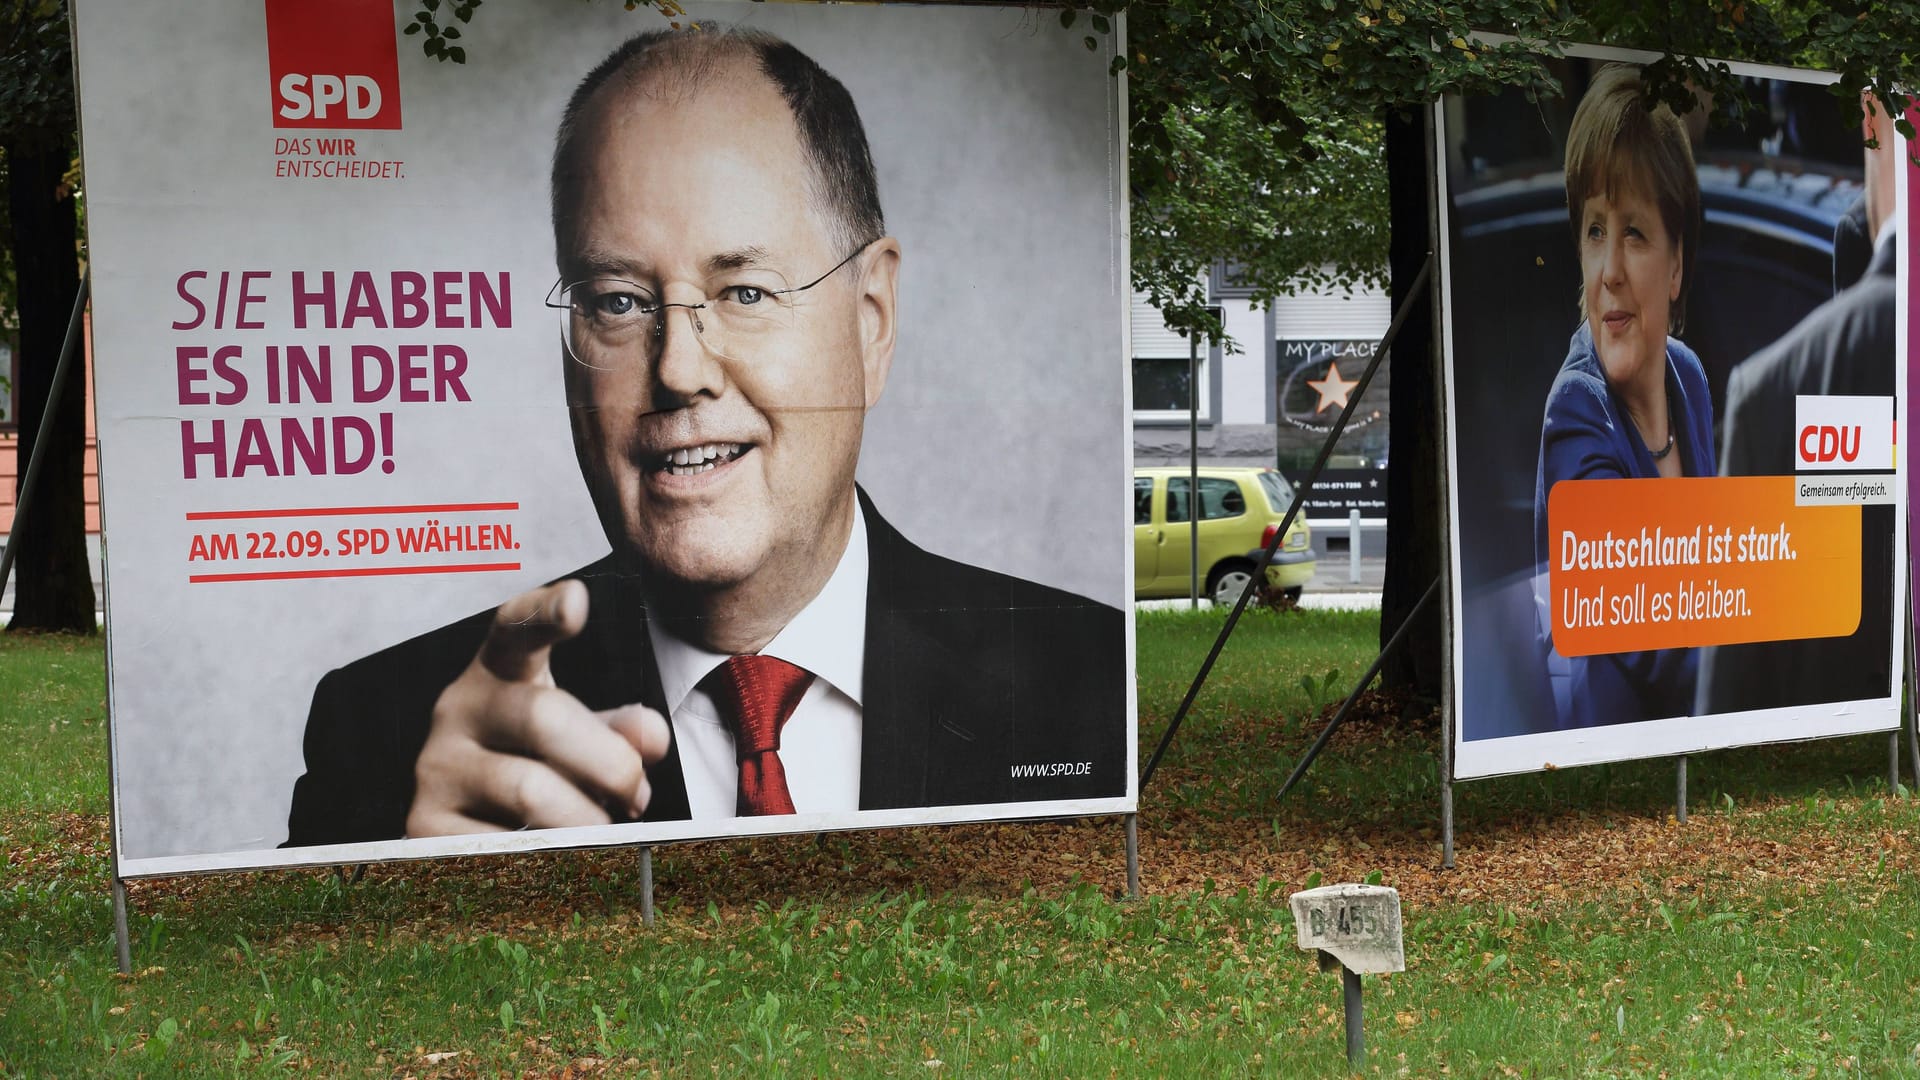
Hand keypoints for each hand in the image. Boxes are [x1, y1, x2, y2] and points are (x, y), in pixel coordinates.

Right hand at [406, 580, 670, 835]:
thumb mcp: (581, 734)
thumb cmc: (537, 762)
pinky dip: (549, 855)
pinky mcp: (424, 825)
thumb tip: (650, 740)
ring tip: (603, 829)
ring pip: (531, 791)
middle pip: (546, 717)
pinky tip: (555, 854)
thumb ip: (620, 728)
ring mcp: (436, 765)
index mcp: (502, 670)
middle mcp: (458, 707)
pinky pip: (508, 844)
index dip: (545, 612)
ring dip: (588, 819)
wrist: (465, 817)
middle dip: (611, 764)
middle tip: (637, 794)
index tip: (576, 602)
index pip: (517, 628)